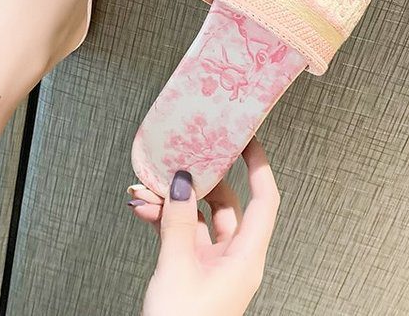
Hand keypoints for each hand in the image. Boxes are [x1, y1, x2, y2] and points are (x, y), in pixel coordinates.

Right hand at [128, 137, 279, 315]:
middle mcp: (233, 257)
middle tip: (183, 156)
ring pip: (198, 217)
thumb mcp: (176, 268)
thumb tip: (181, 181)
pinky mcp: (193, 270)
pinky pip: (182, 233)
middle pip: (226, 203)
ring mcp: (213, 264)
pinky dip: (164, 219)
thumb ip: (177, 221)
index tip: (246, 137)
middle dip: (199, 180)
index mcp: (245, 257)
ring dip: (173, 201)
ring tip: (148, 187)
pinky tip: (144, 208)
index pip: (264, 199)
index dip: (258, 166)